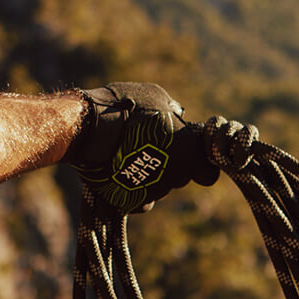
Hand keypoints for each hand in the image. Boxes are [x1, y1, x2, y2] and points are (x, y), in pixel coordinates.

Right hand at [62, 82, 217, 212]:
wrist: (90, 128)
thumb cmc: (126, 107)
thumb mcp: (156, 97)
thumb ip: (172, 111)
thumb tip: (177, 114)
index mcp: (189, 152)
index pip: (208, 174)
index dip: (200, 166)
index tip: (189, 156)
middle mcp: (176, 176)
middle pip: (181, 177)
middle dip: (171, 165)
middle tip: (151, 148)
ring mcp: (154, 191)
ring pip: (159, 187)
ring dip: (151, 175)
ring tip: (130, 155)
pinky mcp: (131, 201)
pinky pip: (140, 200)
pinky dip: (134, 191)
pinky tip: (122, 173)